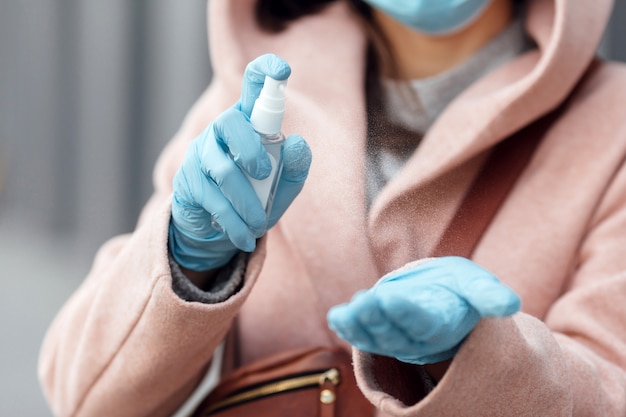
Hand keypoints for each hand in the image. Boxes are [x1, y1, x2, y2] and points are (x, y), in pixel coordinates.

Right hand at [169, 53, 311, 270]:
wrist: (219, 230)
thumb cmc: (256, 198)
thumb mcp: (282, 187)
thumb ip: (294, 168)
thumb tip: (298, 144)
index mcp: (249, 123)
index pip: (253, 88)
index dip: (265, 74)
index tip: (280, 69)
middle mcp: (221, 131)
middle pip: (230, 124)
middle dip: (250, 149)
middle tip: (264, 172)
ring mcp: (200, 154)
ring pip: (221, 169)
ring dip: (245, 201)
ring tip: (259, 224)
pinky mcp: (187, 182)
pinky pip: (211, 198)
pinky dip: (232, 221)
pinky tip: (245, 237)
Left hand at [327, 256, 520, 364]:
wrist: (440, 298)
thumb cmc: (458, 290)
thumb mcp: (475, 286)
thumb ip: (489, 295)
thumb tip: (511, 305)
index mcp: (441, 324)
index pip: (424, 323)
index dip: (407, 314)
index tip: (390, 299)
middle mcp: (416, 336)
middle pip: (395, 331)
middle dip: (377, 317)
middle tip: (362, 302)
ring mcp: (395, 337)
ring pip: (375, 336)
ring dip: (358, 325)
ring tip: (344, 313)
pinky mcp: (379, 333)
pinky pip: (362, 335)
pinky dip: (347, 328)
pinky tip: (336, 318)